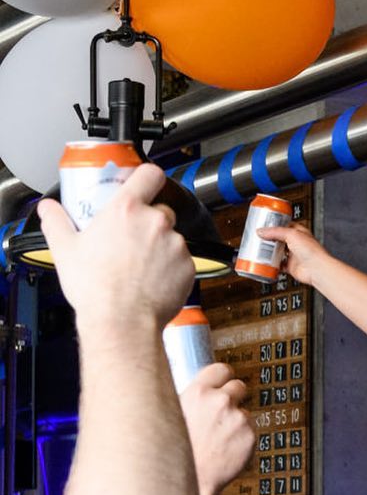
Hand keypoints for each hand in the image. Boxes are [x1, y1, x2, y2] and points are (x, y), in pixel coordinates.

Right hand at [39, 163, 192, 330]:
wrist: (122, 320)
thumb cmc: (96, 288)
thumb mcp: (65, 249)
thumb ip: (57, 222)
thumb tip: (49, 209)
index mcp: (127, 210)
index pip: (149, 174)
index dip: (147, 177)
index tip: (143, 183)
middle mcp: (156, 222)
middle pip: (159, 210)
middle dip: (148, 223)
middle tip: (131, 242)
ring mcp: (176, 243)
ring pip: (171, 237)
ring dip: (160, 247)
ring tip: (140, 267)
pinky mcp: (189, 265)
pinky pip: (182, 260)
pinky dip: (171, 268)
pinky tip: (153, 281)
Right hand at [179, 363, 253, 494]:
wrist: (190, 481)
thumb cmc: (177, 453)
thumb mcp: (173, 416)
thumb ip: (192, 399)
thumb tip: (202, 388)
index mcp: (198, 393)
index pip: (221, 369)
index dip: (223, 377)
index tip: (224, 383)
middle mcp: (219, 401)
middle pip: (239, 386)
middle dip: (234, 399)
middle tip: (222, 416)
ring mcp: (237, 417)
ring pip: (244, 413)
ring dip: (236, 423)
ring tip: (218, 441)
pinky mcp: (250, 434)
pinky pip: (250, 432)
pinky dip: (242, 440)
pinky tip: (226, 450)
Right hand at [256, 222, 325, 287]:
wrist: (316, 269)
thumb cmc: (312, 251)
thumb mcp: (292, 234)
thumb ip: (276, 232)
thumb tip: (261, 231)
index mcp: (299, 232)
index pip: (285, 225)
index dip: (274, 225)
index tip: (264, 225)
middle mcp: (297, 243)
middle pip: (279, 239)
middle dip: (269, 239)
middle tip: (258, 238)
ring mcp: (294, 255)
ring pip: (278, 252)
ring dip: (269, 252)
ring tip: (258, 249)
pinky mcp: (291, 266)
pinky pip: (278, 266)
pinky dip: (272, 265)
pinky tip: (266, 263)